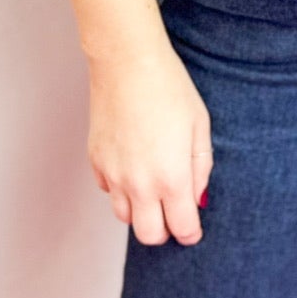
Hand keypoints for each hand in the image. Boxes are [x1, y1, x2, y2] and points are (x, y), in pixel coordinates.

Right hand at [86, 34, 213, 245]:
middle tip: (173, 213)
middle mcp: (140, 184)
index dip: (191, 232)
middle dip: (164, 231)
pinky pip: (108, 191)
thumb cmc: (169, 88)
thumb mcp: (199, 125)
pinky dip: (121, 188)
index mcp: (171, 177)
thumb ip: (201, 167)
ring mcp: (113, 175)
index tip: (193, 227)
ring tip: (153, 186)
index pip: (182, 228)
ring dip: (141, 211)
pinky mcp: (95, 161)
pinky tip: (133, 165)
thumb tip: (197, 198)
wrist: (127, 62)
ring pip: (125, 217)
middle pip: (149, 235)